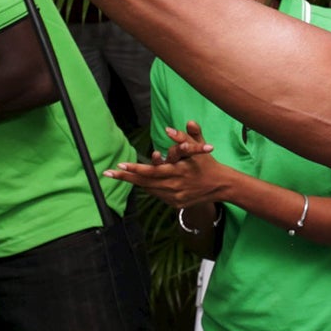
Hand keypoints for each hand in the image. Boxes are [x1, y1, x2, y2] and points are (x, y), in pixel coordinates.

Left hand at [104, 122, 230, 209]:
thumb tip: (174, 126)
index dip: (135, 168)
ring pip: (149, 190)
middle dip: (125, 177)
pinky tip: (139, 182)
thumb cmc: (208, 163)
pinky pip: (157, 195)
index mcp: (180, 171)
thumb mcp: (200, 147)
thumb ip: (187, 136)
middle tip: (108, 173)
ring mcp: (175, 197)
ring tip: (119, 175)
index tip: (121, 164)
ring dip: (134, 182)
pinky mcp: (176, 204)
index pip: (152, 171)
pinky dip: (149, 188)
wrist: (221, 186)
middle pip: (145, 183)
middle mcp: (176, 185)